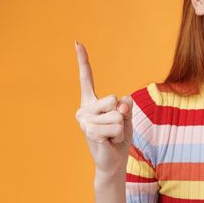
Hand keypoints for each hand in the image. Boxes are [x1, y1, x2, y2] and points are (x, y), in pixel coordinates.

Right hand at [74, 40, 132, 174]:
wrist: (113, 161)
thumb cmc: (119, 136)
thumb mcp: (126, 115)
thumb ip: (126, 105)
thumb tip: (121, 103)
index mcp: (91, 101)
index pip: (87, 77)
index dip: (83, 60)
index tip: (77, 42)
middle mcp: (83, 109)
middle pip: (114, 99)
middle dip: (121, 115)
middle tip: (113, 128)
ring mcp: (84, 120)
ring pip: (118, 115)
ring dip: (121, 128)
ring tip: (112, 136)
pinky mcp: (90, 132)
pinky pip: (117, 126)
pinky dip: (119, 135)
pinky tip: (109, 142)